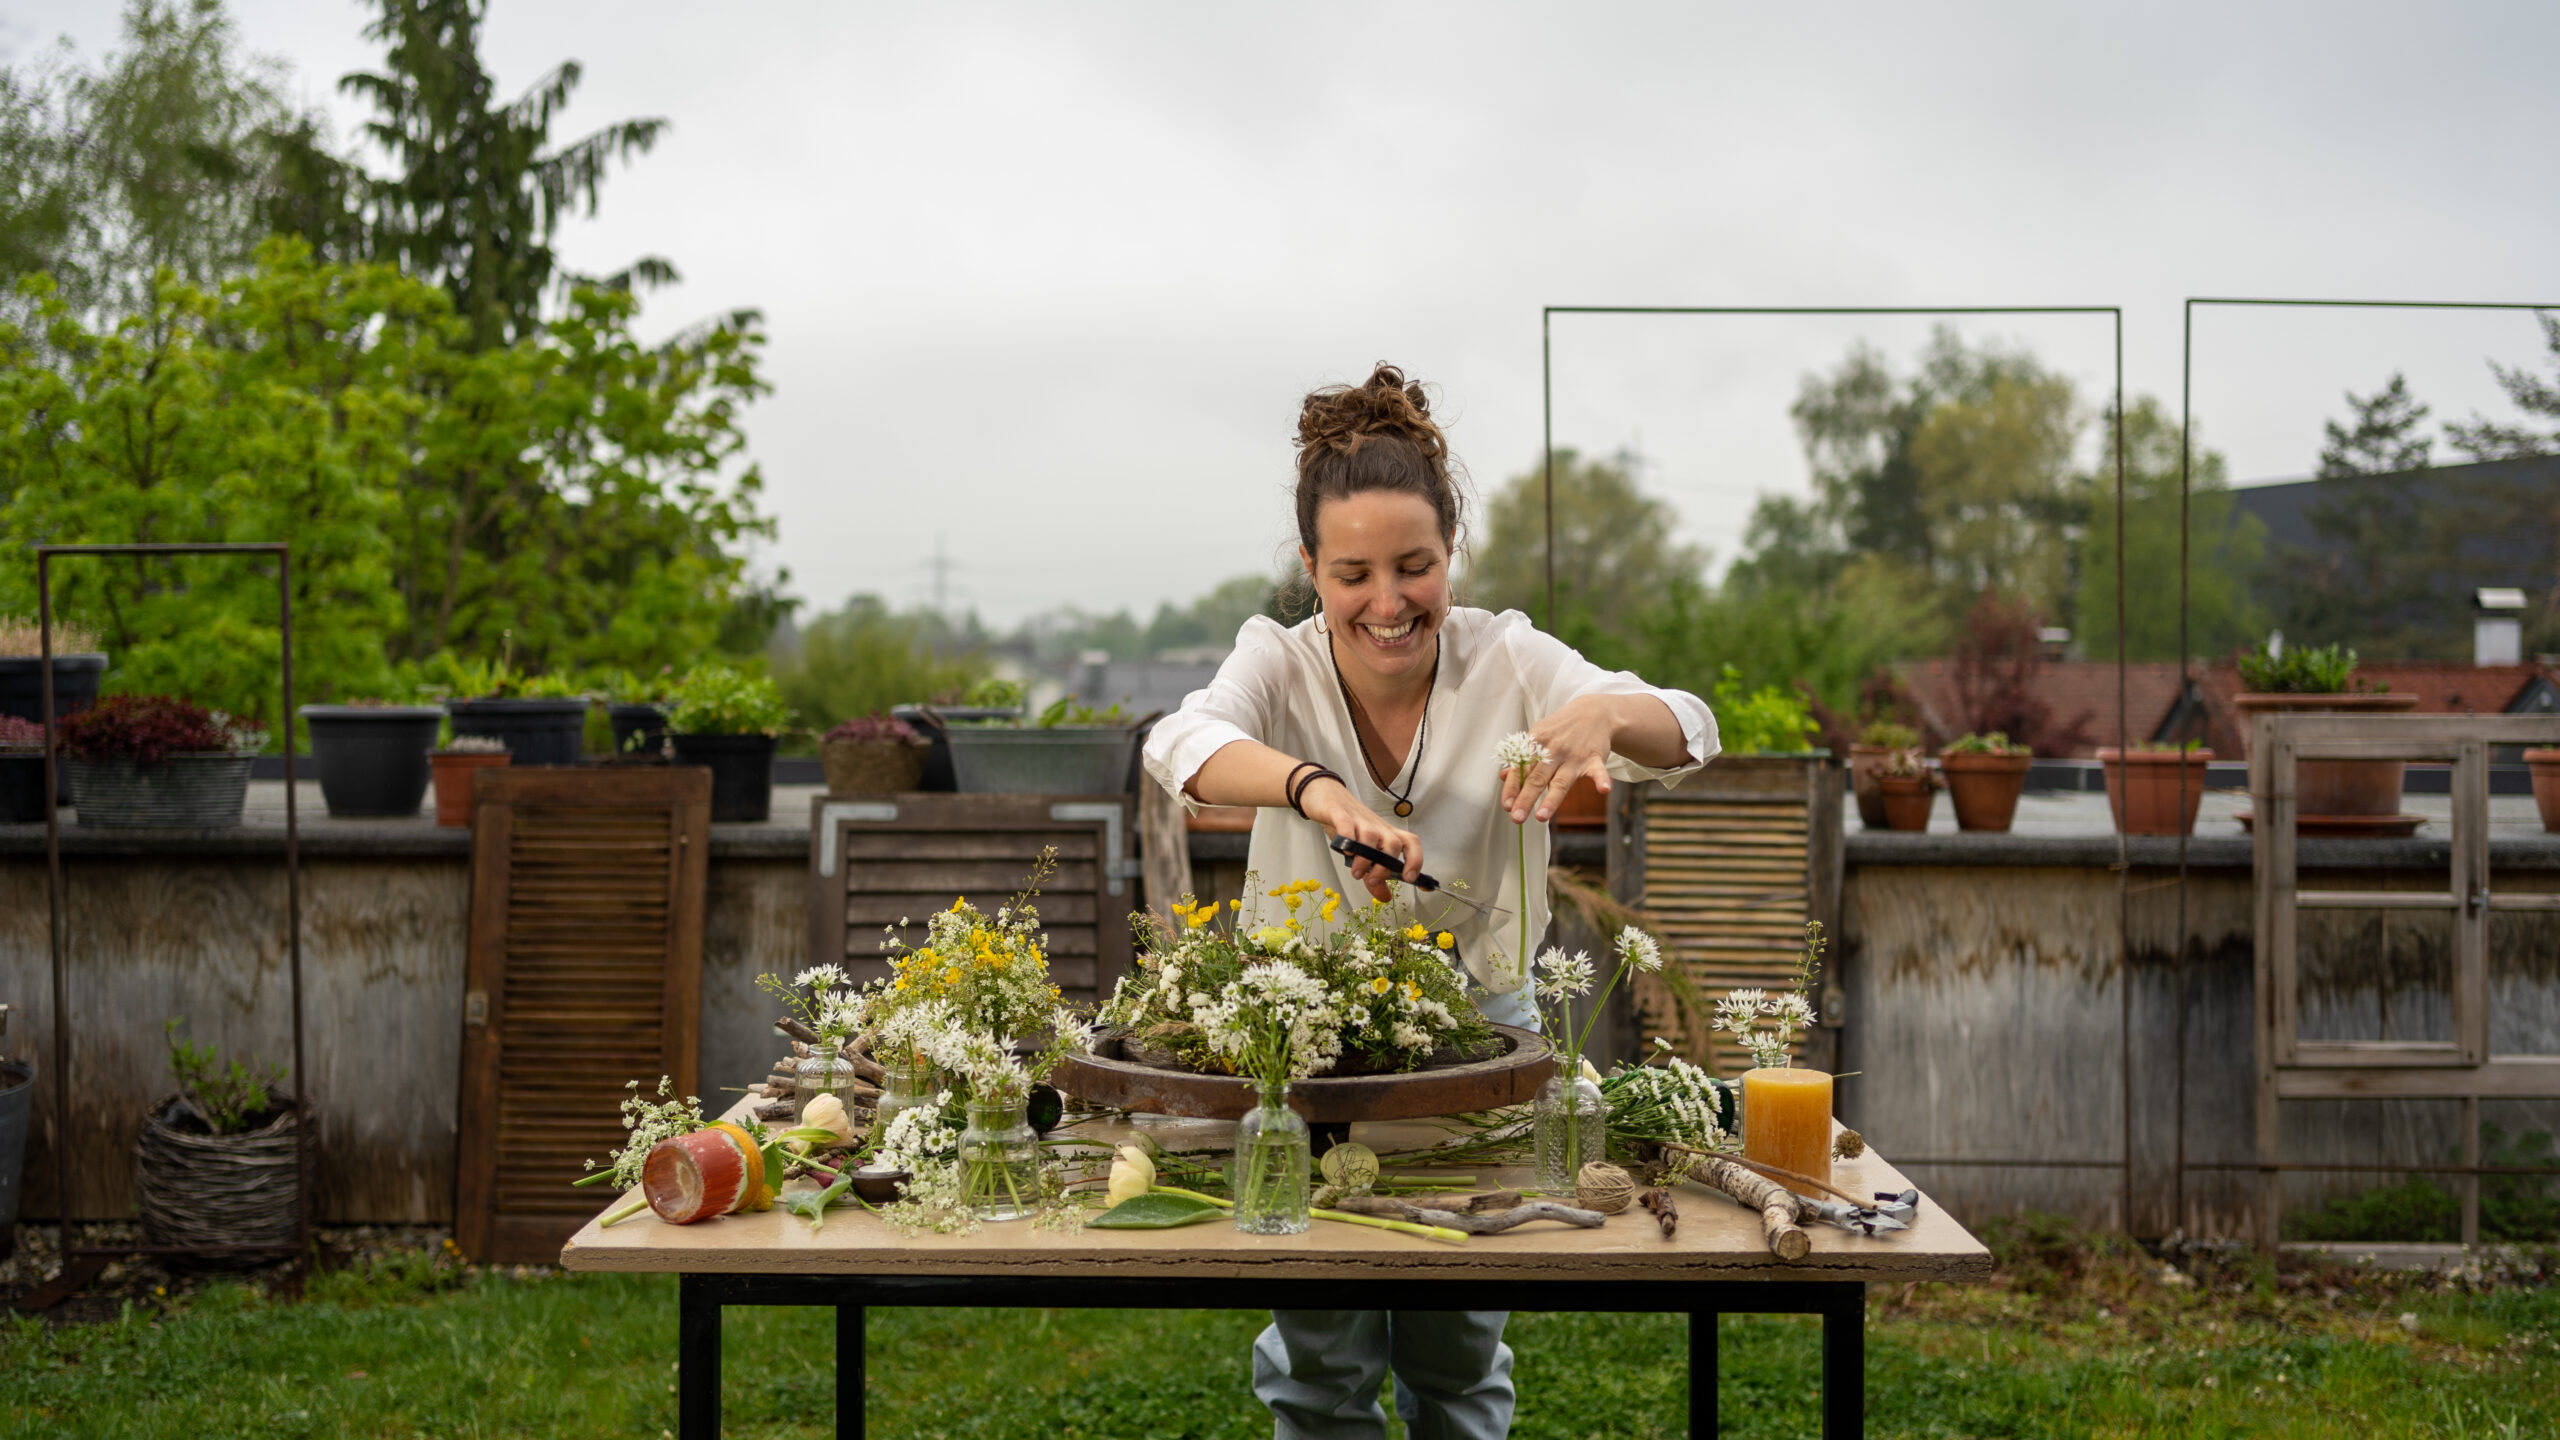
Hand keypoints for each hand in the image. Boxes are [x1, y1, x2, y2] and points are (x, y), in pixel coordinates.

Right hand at [1302, 778, 1421, 901]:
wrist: (1325, 793)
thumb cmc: (1347, 824)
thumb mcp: (1362, 851)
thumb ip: (1374, 875)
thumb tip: (1385, 897)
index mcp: (1386, 834)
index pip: (1410, 843)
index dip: (1415, 860)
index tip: (1410, 878)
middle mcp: (1376, 826)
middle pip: (1393, 843)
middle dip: (1385, 867)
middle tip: (1372, 881)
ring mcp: (1358, 819)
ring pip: (1371, 836)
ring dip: (1365, 859)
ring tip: (1356, 873)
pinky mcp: (1339, 813)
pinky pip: (1347, 825)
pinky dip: (1348, 839)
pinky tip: (1345, 851)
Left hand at [1501, 694, 1619, 823]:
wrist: (1594, 712)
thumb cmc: (1562, 728)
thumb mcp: (1539, 736)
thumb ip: (1523, 758)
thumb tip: (1504, 777)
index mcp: (1537, 743)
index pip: (1521, 769)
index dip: (1512, 788)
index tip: (1506, 805)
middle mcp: (1554, 750)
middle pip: (1537, 778)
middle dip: (1526, 798)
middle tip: (1516, 818)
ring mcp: (1575, 755)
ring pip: (1561, 781)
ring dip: (1551, 799)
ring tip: (1541, 817)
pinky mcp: (1594, 758)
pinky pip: (1598, 771)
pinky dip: (1601, 780)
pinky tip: (1603, 789)